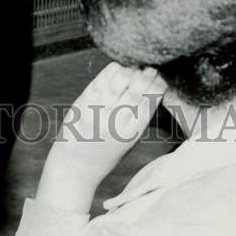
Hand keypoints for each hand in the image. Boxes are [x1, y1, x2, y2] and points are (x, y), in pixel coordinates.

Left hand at [35, 62, 165, 212]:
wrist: (75, 167)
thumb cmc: (105, 153)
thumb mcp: (129, 142)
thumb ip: (139, 119)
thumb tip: (153, 88)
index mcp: (132, 133)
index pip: (150, 101)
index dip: (157, 85)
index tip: (161, 77)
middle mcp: (116, 121)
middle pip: (137, 88)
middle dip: (147, 75)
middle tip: (150, 68)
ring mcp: (98, 110)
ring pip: (120, 80)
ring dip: (130, 71)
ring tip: (134, 69)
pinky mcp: (83, 103)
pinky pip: (102, 79)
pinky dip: (112, 70)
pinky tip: (117, 69)